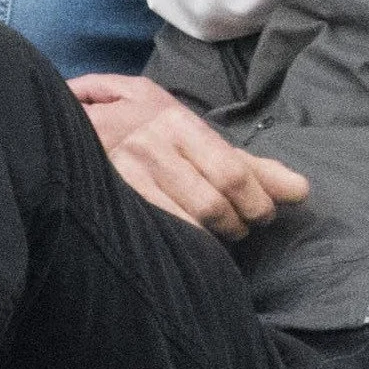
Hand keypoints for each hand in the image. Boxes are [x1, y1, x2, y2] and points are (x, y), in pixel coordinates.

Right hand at [74, 77, 309, 238]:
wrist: (67, 128)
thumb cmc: (148, 134)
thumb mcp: (196, 137)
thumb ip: (250, 163)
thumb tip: (301, 191)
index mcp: (183, 124)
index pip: (235, 172)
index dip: (259, 201)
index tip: (266, 215)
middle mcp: (155, 144)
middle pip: (214, 200)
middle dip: (238, 223)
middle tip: (242, 228)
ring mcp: (128, 170)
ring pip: (188, 219)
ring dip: (212, 237)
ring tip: (218, 236)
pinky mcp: (110, 194)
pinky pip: (156, 227)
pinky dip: (181, 241)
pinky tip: (187, 244)